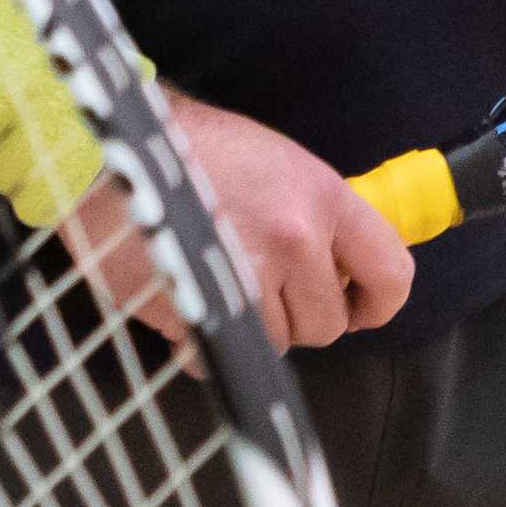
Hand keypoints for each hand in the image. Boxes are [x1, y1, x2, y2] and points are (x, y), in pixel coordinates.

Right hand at [173, 92, 418, 349]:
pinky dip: (205, 341)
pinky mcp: (196, 306)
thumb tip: (343, 274)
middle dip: (300, 315)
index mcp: (321, 198)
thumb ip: (319, 219)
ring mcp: (244, 277)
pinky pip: (218, 354)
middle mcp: (291, 239)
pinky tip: (191, 296)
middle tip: (267, 283)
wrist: (115, 153)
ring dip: (251, 326)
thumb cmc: (196, 153)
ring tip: (221, 277)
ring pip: (275, 343)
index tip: (359, 308)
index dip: (378, 303)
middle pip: (327, 325)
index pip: (391, 272)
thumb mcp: (279, 164)